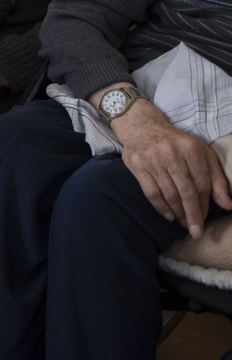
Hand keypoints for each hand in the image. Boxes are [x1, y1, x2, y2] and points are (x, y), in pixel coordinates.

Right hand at [113, 101, 231, 238]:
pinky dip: (160, 207)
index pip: (202, 183)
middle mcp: (172, 153)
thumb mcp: (201, 154)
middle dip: (193, 214)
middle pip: (186, 191)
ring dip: (178, 212)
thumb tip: (227, 205)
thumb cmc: (176, 144)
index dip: (206, 204)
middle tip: (196, 232)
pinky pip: (151, 192)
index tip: (205, 218)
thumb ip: (216, 178)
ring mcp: (153, 159)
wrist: (142, 127)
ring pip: (169, 193)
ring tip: (183, 223)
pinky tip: (168, 216)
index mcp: (191, 149)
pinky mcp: (137, 165)